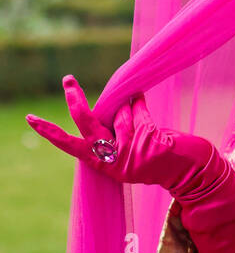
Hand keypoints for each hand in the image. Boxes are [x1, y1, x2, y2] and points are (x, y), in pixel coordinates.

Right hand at [26, 75, 222, 199]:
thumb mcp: (125, 152)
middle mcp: (113, 159)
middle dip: (76, 100)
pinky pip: (139, 109)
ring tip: (142, 122)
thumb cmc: (150, 158)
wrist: (186, 172)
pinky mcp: (147, 137)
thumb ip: (110, 134)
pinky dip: (141, 104)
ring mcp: (130, 149)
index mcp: (103, 165)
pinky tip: (145, 106)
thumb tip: (103, 106)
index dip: (50, 132)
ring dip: (129, 108)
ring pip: (120, 112)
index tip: (31, 119)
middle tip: (68, 80)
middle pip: (87, 123)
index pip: (70, 146)